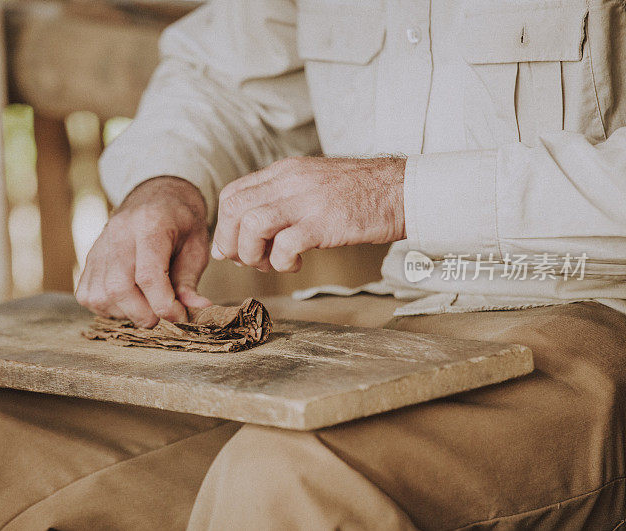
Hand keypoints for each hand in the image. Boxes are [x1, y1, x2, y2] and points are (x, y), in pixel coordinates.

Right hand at [75, 176, 211, 327]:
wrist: (157, 196)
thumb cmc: (180, 223)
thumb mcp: (196, 246)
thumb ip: (190, 280)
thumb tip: (197, 309)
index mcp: (150, 224)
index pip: (149, 275)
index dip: (164, 305)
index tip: (180, 316)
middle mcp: (119, 233)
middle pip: (119, 288)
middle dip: (144, 314)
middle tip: (163, 317)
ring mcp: (99, 245)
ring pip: (101, 296)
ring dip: (126, 313)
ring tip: (146, 306)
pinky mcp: (88, 257)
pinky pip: (88, 295)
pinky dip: (108, 307)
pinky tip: (128, 301)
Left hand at [211, 156, 405, 271]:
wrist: (402, 189)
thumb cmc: (359, 193)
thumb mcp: (312, 185)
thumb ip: (280, 202)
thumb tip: (248, 233)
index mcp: (284, 171)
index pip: (232, 194)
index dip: (224, 226)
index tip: (232, 247)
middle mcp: (290, 181)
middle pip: (234, 210)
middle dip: (231, 243)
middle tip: (248, 260)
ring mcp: (307, 200)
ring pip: (252, 225)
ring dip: (252, 254)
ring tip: (271, 263)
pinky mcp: (325, 222)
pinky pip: (285, 245)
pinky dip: (281, 262)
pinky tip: (296, 264)